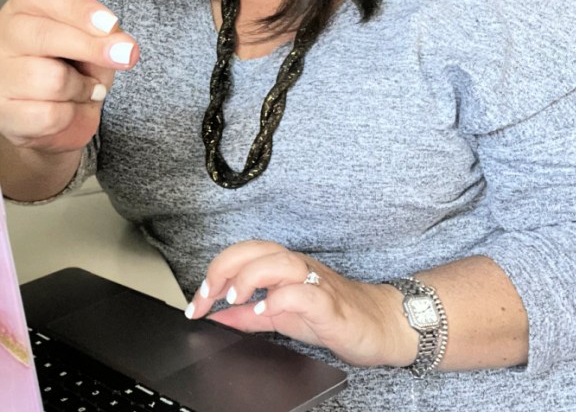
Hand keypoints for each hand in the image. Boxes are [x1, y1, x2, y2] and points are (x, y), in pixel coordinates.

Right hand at [0, 0, 138, 153]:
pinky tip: (69, 109)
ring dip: (82, 89)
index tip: (110, 24)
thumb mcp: (92, 41)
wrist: (43, 115)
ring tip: (86, 90)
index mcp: (24, 5)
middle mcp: (2, 34)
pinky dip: (71, 115)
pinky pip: (48, 115)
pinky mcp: (1, 111)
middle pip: (45, 35)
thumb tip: (123, 48)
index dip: (79, 8)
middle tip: (126, 56)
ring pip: (51, 80)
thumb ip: (105, 38)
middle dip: (91, 47)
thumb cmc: (67, 66)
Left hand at [186, 241, 415, 367]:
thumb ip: (248, 315)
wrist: (379, 325)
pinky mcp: (331, 303)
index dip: (213, 273)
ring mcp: (315, 282)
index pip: (241, 255)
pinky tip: (265, 311)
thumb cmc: (331, 315)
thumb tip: (216, 317)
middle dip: (224, 269)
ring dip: (250, 278)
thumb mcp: (279, 315)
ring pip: (278, 262)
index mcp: (282, 267)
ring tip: (234, 299)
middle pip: (255, 250)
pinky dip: (280, 299)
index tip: (196, 304)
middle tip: (208, 296)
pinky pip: (304, 292)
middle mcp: (296, 267)